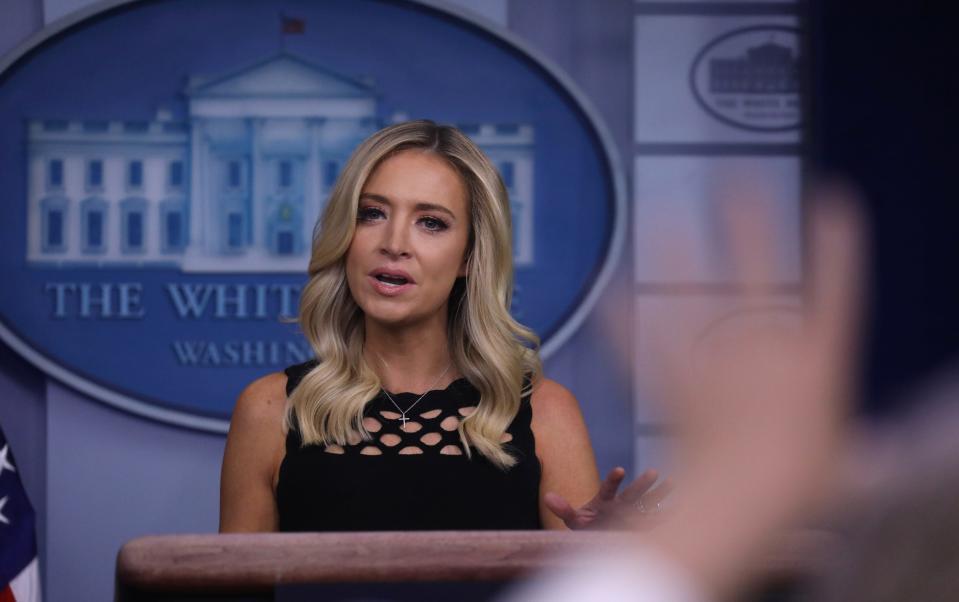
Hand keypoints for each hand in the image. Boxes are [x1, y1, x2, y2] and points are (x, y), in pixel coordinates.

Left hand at [544, 467, 671, 529]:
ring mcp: (635, 513)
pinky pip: (659, 519)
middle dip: (643, 483)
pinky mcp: (644, 524)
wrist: (600, 536)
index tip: (620, 469)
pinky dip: (670, 515)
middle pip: (633, 492)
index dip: (613, 479)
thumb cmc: (587, 527)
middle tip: (654, 472)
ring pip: (649, 501)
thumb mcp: (574, 520)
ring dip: (661, 493)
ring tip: (674, 481)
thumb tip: (547, 497)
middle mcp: (623, 503)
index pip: (608, 488)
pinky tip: (684, 509)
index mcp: (605, 500)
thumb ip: (563, 509)